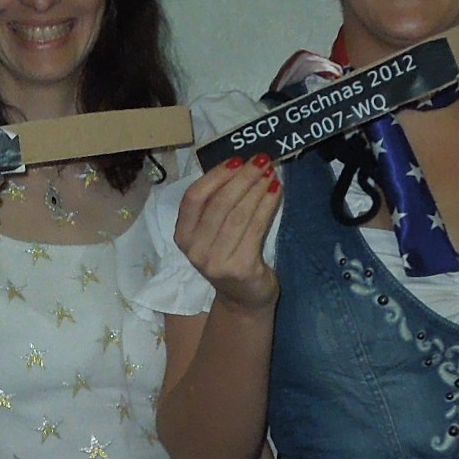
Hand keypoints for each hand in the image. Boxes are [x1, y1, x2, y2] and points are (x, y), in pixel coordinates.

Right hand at [172, 157, 283, 312]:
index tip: (237, 159)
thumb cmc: (229, 256)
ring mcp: (216, 261)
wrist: (243, 298)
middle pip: (219, 203)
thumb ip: (218, 204)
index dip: (215, 175)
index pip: (194, 198)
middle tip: (261, 160)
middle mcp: (194, 249)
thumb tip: (242, 165)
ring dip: (256, 189)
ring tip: (271, 172)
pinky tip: (276, 192)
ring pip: (238, 214)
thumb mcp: (213, 232)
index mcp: (183, 235)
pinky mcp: (240, 268)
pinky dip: (267, 206)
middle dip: (242, 178)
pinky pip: (255, 228)